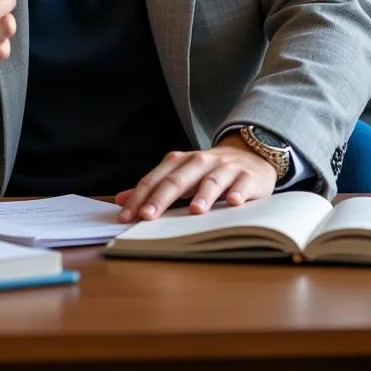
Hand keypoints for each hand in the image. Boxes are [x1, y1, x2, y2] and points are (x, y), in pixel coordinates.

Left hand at [114, 134, 276, 221]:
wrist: (248, 154)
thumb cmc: (208, 170)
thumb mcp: (180, 175)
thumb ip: (152, 187)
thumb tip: (121, 200)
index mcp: (179, 161)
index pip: (155, 179)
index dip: (139, 197)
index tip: (126, 216)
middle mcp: (199, 162)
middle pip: (177, 180)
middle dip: (161, 198)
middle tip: (148, 216)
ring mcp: (224, 168)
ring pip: (211, 181)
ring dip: (203, 195)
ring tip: (195, 211)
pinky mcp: (247, 176)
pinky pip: (242, 184)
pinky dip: (238, 193)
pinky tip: (234, 203)